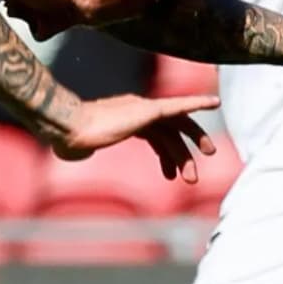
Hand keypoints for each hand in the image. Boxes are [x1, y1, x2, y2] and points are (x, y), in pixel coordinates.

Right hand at [46, 90, 219, 178]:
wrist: (69, 130)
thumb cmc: (68, 139)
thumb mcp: (78, 147)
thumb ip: (84, 148)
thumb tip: (77, 153)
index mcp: (125, 118)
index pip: (156, 134)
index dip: (167, 154)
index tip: (172, 175)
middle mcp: (137, 109)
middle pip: (171, 129)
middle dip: (184, 151)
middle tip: (192, 177)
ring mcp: (143, 107)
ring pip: (176, 127)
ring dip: (187, 152)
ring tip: (192, 181)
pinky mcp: (148, 109)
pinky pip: (178, 106)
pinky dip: (197, 103)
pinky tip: (214, 102)